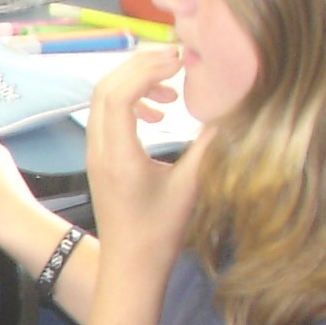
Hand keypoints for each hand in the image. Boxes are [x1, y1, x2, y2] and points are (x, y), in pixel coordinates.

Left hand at [84, 46, 204, 272]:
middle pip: (105, 89)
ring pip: (103, 100)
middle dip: (140, 67)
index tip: (180, 63)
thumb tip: (229, 108)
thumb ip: (209, 143)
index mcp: (118, 155)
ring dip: (135, 83)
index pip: (118, 96)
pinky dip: (129, 102)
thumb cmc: (160, 231)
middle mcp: (99, 150)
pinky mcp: (100, 158)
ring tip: (172, 90)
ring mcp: (95, 154)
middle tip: (177, 61)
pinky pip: (106, 116)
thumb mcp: (192, 184)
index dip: (147, 71)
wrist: (131, 264)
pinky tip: (158, 112)